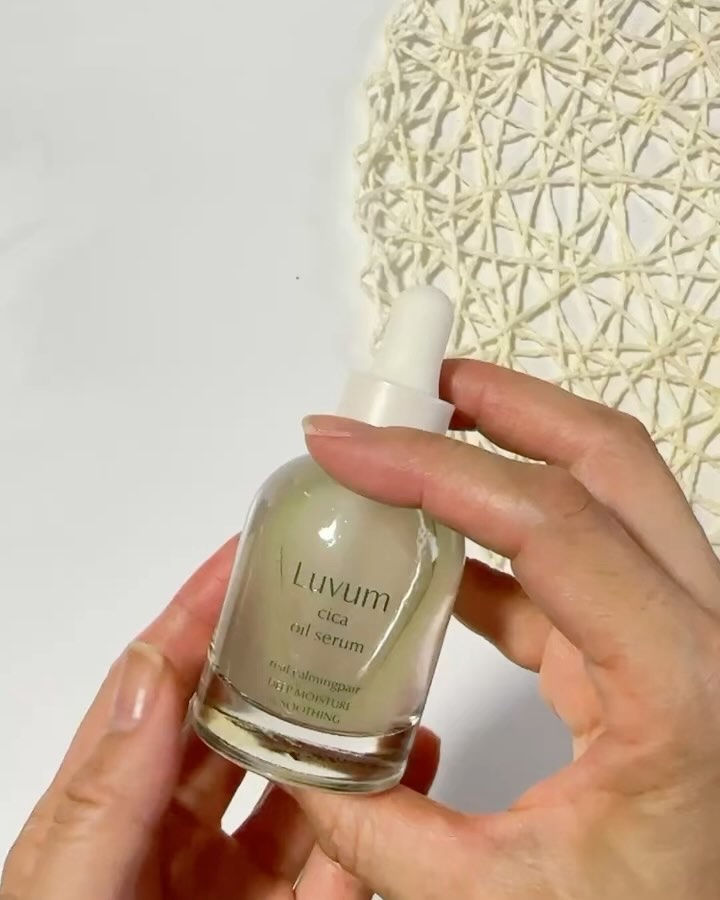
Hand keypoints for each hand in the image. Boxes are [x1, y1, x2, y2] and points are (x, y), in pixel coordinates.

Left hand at [1, 541, 438, 899]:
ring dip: (336, 735)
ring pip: (294, 792)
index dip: (199, 615)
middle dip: (281, 662)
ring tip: (382, 685)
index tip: (245, 559)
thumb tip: (153, 672)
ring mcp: (223, 889)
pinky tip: (406, 781)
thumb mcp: (67, 891)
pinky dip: (370, 827)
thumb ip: (104, 793)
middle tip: (332, 610)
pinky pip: (332, 873)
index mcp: (109, 814)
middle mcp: (167, 841)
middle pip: (234, 725)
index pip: (160, 688)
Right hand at [295, 359, 719, 899]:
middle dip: (500, 404)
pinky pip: (565, 566)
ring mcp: (678, 631)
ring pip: (597, 495)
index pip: (550, 523)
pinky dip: (492, 539)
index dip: (435, 468)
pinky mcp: (645, 649)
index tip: (350, 446)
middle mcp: (698, 633)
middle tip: (410, 386)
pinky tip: (428, 550)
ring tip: (413, 443)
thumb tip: (303, 769)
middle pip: (605, 461)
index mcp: (680, 683)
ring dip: (501, 454)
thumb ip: (385, 837)